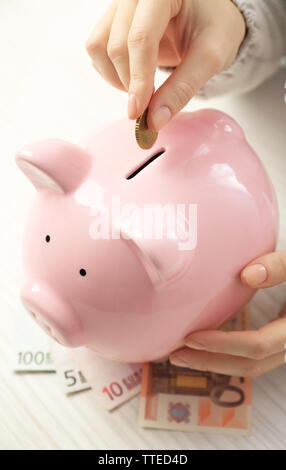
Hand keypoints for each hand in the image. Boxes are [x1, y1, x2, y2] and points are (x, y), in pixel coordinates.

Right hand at [86, 0, 245, 130]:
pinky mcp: (110, 20)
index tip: (138, 112)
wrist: (208, 15)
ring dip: (116, 78)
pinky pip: (96, 50)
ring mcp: (119, 6)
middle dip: (130, 83)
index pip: (140, 38)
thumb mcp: (210, 57)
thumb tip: (154, 121)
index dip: (138, 79)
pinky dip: (111, 72)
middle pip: (116, 45)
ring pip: (98, 47)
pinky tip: (135, 78)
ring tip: (144, 89)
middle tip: (150, 105)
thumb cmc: (215, 26)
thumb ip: (183, 88)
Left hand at [170, 251, 285, 377]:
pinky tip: (207, 343)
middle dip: (211, 363)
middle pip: (250, 365)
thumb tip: (246, 276)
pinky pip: (254, 355)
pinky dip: (228, 354)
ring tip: (183, 354)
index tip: (190, 337)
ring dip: (217, 363)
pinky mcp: (280, 340)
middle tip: (174, 354)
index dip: (223, 345)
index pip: (258, 346)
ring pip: (252, 366)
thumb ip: (282, 266)